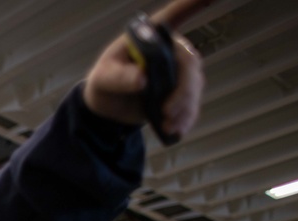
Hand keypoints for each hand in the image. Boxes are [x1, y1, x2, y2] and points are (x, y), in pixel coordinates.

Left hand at [83, 0, 207, 139]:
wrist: (108, 106)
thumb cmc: (104, 82)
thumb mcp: (103, 79)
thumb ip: (119, 78)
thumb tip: (142, 79)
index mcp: (150, 37)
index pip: (174, 15)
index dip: (193, 3)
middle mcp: (169, 50)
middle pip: (189, 62)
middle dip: (183, 89)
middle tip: (167, 112)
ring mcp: (177, 71)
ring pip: (194, 85)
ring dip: (185, 108)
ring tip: (168, 126)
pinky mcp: (180, 92)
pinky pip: (192, 103)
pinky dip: (187, 118)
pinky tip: (177, 131)